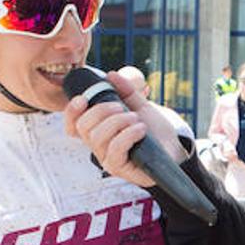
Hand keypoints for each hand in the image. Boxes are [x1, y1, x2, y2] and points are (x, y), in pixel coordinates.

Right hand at [64, 66, 185, 187]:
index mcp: (99, 130)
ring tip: (136, 119)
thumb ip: (127, 90)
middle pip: (83, 127)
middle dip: (101, 111)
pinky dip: (127, 135)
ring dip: (118, 122)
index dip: (71, 111)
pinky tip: (141, 129)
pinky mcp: (119, 168)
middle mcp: (99, 146)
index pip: (73, 124)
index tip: (83, 98)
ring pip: (98, 137)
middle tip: (121, 107)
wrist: (174, 148)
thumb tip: (111, 75)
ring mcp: (107, 159)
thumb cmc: (155, 130)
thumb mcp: (140, 106)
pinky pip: (115, 150)